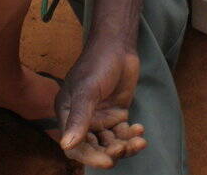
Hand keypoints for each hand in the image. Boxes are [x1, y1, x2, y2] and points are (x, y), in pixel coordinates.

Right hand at [56, 41, 145, 167]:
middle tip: (124, 148)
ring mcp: (100, 118)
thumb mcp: (87, 90)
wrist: (118, 46)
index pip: (75, 146)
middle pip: (94, 148)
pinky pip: (122, 134)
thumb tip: (66, 145)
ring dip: (124, 145)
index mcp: (67, 114)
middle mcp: (82, 119)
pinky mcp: (116, 114)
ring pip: (110, 143)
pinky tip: (140, 129)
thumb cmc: (98, 64)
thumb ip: (78, 118)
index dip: (90, 157)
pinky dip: (131, 136)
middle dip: (110, 152)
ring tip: (139, 140)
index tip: (108, 161)